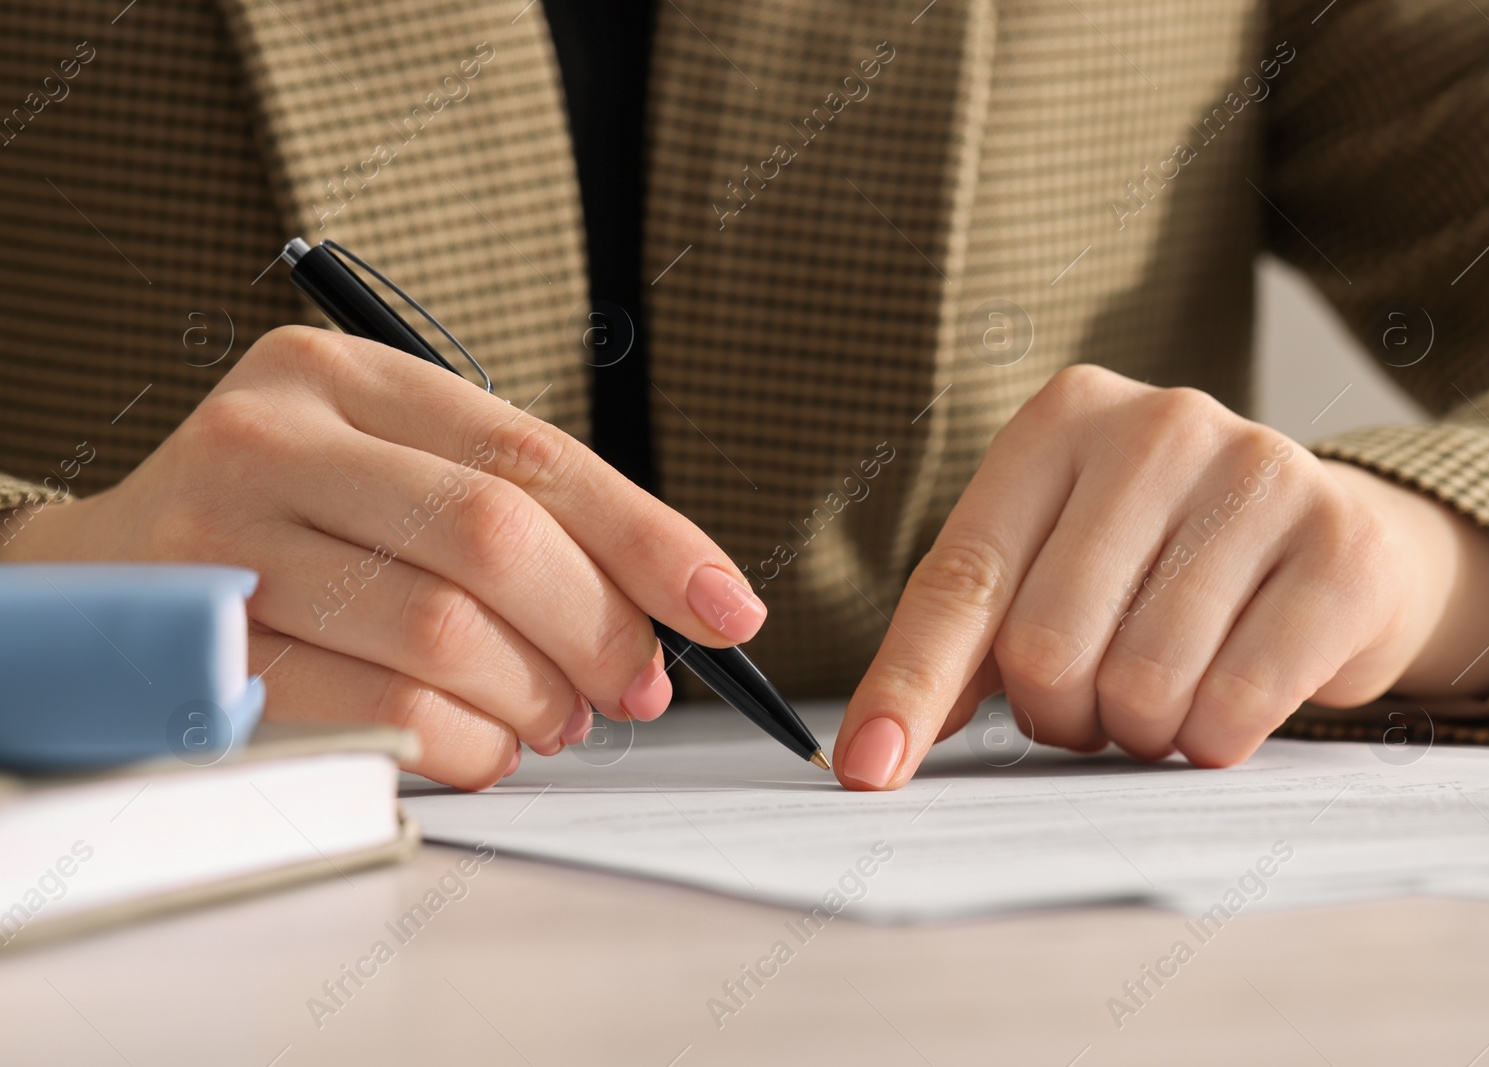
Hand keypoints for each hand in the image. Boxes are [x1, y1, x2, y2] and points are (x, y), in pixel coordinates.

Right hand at [2, 327, 766, 787]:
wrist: (104, 578)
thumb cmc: (286, 525)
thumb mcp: (388, 473)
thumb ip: (511, 515)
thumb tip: (663, 611)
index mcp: (343, 376)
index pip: (533, 455)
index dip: (649, 539)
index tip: (729, 607)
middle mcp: (272, 438)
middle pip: (493, 538)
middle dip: (598, 630)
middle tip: (637, 685)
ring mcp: (221, 543)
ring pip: (442, 634)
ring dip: (536, 698)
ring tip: (556, 717)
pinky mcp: (200, 654)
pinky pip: (378, 714)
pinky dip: (467, 746)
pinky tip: (483, 745)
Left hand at [833, 364, 1488, 788]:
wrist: (1331, 545)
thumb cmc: (1161, 566)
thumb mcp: (1050, 569)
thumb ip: (961, 642)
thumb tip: (874, 749)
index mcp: (1060, 422)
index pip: (961, 578)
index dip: (909, 686)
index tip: (869, 771)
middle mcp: (1156, 427)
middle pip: (1046, 645)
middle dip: (1062, 714)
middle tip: (1096, 704)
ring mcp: (1258, 473)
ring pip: (1142, 683)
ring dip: (1140, 730)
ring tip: (1164, 695)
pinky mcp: (1341, 544)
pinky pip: (1236, 703)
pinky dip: (1213, 740)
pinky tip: (1224, 707)